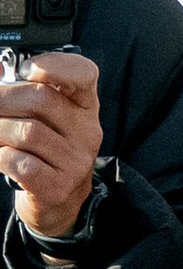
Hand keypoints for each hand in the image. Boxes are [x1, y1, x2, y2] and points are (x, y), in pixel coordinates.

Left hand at [0, 50, 102, 237]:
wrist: (57, 203)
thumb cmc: (45, 153)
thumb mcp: (43, 118)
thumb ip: (24, 91)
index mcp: (84, 107)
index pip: (83, 74)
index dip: (54, 65)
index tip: (25, 70)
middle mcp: (87, 132)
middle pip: (41, 99)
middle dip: (3, 99)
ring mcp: (75, 162)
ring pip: (27, 131)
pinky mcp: (57, 187)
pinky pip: (20, 162)